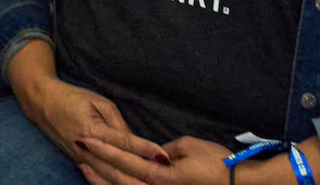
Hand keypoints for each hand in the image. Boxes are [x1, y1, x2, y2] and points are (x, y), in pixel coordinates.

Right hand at [18, 77, 158, 170]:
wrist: (41, 102)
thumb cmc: (72, 97)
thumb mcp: (98, 101)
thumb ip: (117, 122)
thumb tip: (136, 141)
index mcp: (93, 128)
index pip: (124, 142)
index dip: (145, 149)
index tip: (163, 155)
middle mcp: (87, 147)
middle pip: (117, 166)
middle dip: (141, 174)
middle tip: (162, 177)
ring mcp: (81, 158)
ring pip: (108, 177)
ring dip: (128, 182)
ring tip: (148, 184)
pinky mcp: (78, 162)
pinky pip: (98, 177)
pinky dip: (112, 184)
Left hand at [80, 135, 230, 184]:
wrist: (240, 184)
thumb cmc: (218, 163)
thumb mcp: (188, 147)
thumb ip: (164, 150)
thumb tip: (152, 153)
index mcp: (161, 177)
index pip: (125, 162)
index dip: (105, 150)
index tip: (87, 139)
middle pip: (119, 180)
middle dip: (97, 165)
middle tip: (79, 151)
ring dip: (102, 180)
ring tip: (85, 166)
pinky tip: (107, 181)